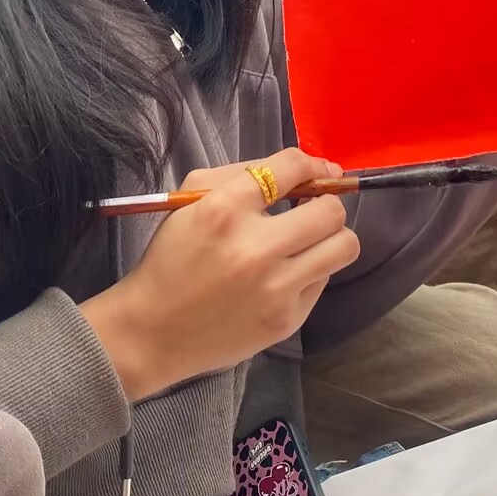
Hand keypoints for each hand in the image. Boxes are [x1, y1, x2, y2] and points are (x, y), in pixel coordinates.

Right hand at [80, 148, 360, 400]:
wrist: (153, 331)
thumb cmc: (171, 259)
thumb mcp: (189, 201)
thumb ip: (240, 175)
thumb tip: (303, 169)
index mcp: (224, 209)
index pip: (290, 168)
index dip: (313, 164)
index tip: (320, 171)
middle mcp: (255, 248)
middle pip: (331, 211)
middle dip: (326, 203)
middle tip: (311, 210)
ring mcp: (275, 288)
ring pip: (344, 246)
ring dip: (331, 237)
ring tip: (309, 241)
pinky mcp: (287, 320)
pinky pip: (323, 281)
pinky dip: (310, 272)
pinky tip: (283, 276)